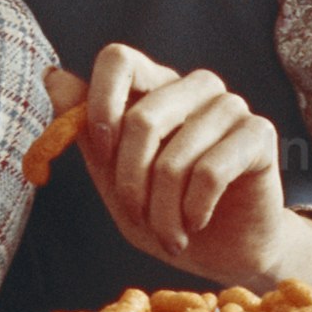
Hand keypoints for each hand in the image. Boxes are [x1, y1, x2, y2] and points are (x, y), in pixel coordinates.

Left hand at [58, 44, 311, 298]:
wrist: (226, 252)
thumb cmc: (167, 210)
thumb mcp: (114, 176)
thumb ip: (88, 129)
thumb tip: (52, 76)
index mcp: (155, 87)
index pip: (118, 59)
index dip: (100, 105)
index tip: (102, 155)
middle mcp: (194, 87)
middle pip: (142, 118)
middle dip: (130, 183)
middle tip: (138, 217)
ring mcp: (230, 106)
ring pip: (175, 158)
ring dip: (163, 211)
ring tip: (170, 234)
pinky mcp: (259, 133)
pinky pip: (210, 172)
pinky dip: (194, 210)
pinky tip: (195, 223)